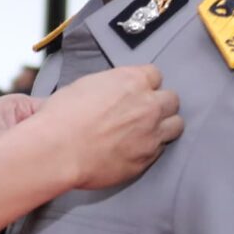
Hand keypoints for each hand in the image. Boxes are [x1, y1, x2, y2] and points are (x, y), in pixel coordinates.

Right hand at [25, 65, 183, 192]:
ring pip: (176, 125)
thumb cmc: (62, 118)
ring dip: (164, 126)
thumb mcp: (84, 86)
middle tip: (144, 112)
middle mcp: (148, 105)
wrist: (57, 150)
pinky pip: (160, 150)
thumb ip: (109, 86)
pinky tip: (134, 149)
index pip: (155, 74)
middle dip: (160, 104)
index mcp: (132, 81)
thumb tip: (113, 92)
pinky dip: (151, 148)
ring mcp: (151, 133)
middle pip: (172, 99)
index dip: (145, 84)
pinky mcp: (147, 158)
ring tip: (147, 131)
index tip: (137, 91)